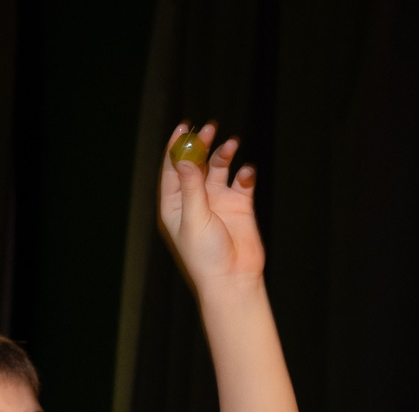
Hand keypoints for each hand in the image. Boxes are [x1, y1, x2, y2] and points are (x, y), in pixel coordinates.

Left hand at [157, 123, 264, 290]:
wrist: (233, 278)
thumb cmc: (205, 255)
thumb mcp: (194, 219)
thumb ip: (190, 188)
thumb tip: (183, 159)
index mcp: (174, 206)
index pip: (172, 171)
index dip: (176, 148)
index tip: (183, 127)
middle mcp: (194, 200)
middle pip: (195, 165)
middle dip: (201, 146)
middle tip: (209, 128)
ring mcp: (217, 201)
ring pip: (219, 169)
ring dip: (224, 155)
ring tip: (231, 145)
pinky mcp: (239, 204)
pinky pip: (242, 181)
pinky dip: (245, 173)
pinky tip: (246, 173)